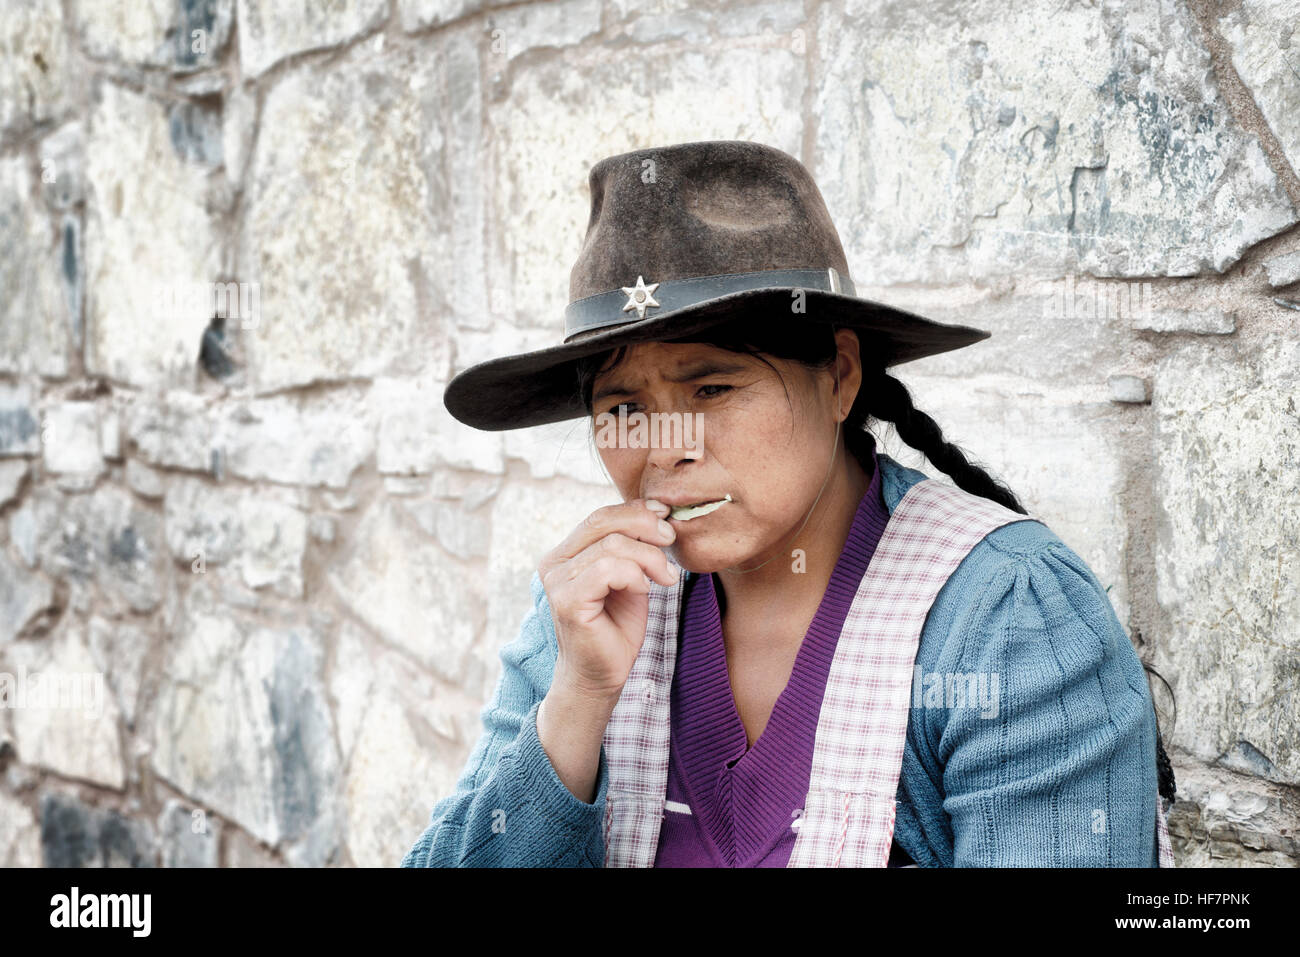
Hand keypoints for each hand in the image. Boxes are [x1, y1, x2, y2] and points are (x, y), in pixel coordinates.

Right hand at [538, 498, 678, 702]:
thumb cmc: (617, 628)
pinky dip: (634, 575)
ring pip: (612, 546)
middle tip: (671, 542)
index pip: (600, 516)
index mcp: (565, 553)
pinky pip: (608, 570)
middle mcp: (554, 563)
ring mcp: (558, 582)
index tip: (665, 516)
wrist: (602, 676)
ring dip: (649, 558)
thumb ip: (633, 545)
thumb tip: (655, 510)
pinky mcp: (568, 601)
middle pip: (603, 522)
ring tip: (666, 578)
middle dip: (645, 527)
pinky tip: (644, 590)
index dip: (635, 511)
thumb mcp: (631, 576)